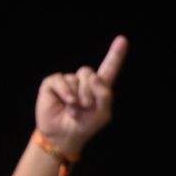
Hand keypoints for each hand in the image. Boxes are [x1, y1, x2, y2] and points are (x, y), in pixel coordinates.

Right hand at [34, 36, 127, 156]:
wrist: (64, 136)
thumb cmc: (85, 126)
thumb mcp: (102, 114)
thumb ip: (104, 94)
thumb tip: (93, 76)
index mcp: (98, 87)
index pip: (109, 68)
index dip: (115, 54)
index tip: (122, 40)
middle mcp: (83, 81)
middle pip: (89, 73)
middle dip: (89, 92)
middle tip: (86, 107)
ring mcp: (67, 82)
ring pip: (76, 78)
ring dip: (77, 97)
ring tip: (75, 110)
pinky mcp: (52, 84)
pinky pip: (61, 80)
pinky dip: (66, 92)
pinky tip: (68, 103)